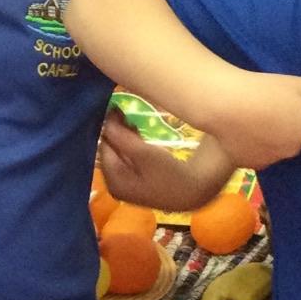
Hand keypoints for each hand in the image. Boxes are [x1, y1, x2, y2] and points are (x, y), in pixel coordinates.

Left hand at [98, 114, 221, 211]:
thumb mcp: (143, 153)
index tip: (115, 108)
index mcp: (114, 182)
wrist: (197, 191)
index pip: (103, 148)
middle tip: (121, 110)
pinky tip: (137, 132)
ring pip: (120, 154)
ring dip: (123, 136)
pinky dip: (131, 144)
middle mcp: (116, 186)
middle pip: (111, 152)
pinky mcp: (139, 181)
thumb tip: (106, 118)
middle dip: (115, 131)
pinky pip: (129, 158)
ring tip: (130, 119)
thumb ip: (121, 136)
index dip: (107, 127)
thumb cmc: (170, 173)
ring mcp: (128, 185)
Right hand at [206, 68, 300, 169]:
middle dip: (283, 125)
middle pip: (293, 136)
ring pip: (275, 147)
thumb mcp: (297, 83)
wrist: (224, 105)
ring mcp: (274, 159)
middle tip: (263, 106)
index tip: (278, 98)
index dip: (294, 107)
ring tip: (249, 118)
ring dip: (268, 137)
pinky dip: (252, 147)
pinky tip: (240, 131)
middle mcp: (296, 148)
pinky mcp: (253, 165)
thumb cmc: (262, 89)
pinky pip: (258, 156)